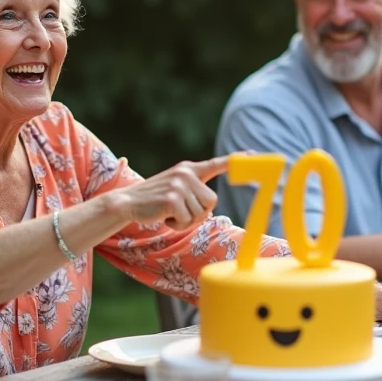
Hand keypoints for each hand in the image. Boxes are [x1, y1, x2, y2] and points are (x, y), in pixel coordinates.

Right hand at [112, 156, 227, 230]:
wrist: (128, 202)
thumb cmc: (155, 199)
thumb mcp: (176, 187)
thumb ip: (193, 189)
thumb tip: (210, 201)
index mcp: (189, 169)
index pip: (216, 164)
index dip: (235, 161)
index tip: (253, 155)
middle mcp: (185, 174)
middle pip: (212, 201)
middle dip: (199, 212)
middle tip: (180, 211)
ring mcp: (179, 185)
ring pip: (200, 214)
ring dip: (186, 221)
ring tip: (169, 212)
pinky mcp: (172, 199)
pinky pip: (187, 221)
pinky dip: (176, 225)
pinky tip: (164, 217)